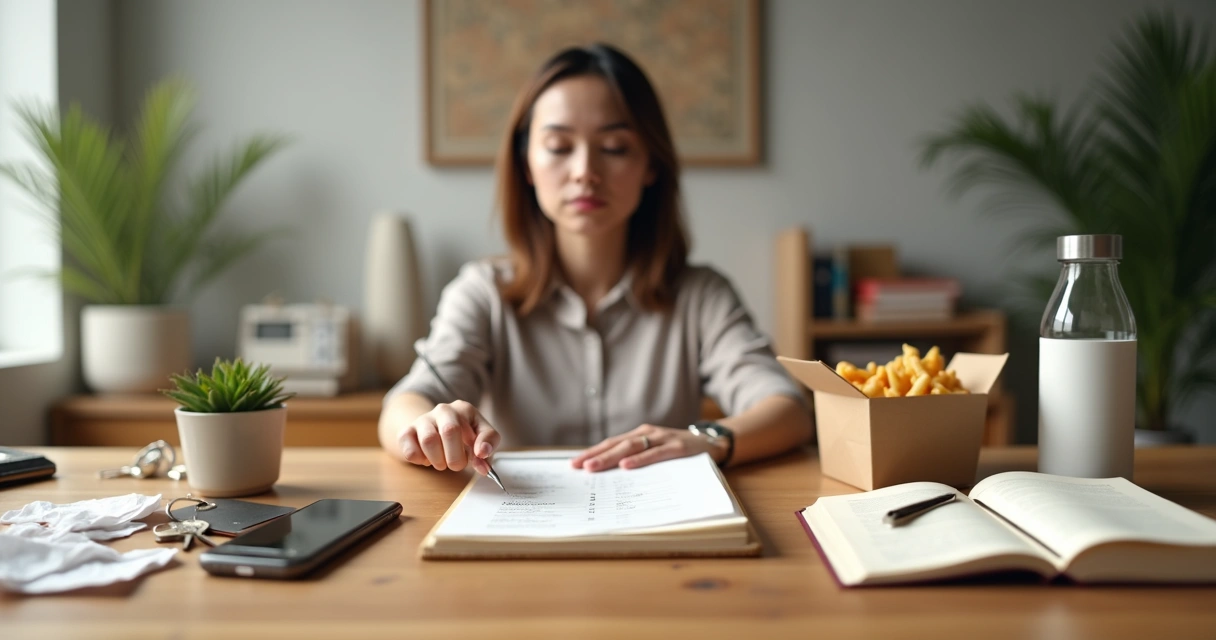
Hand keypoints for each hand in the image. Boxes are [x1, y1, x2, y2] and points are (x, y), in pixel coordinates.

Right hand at [397, 400, 500, 474]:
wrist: (431, 428)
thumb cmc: (461, 435)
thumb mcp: (480, 436)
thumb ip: (487, 449)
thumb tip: (483, 467)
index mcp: (465, 410)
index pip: (480, 430)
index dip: (481, 447)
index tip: (479, 457)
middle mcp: (444, 410)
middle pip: (450, 430)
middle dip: (456, 457)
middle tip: (457, 465)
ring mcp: (423, 419)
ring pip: (429, 440)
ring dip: (438, 460)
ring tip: (441, 462)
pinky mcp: (406, 432)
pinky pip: (411, 451)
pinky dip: (420, 461)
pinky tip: (426, 458)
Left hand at [571, 424, 721, 471]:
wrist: (712, 443)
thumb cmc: (680, 450)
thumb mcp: (656, 452)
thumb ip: (638, 458)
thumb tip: (611, 474)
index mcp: (640, 435)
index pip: (611, 444)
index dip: (593, 452)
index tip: (574, 464)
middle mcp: (648, 434)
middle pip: (616, 445)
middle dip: (595, 456)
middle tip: (577, 467)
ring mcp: (662, 438)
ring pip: (631, 447)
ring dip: (610, 457)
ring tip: (594, 467)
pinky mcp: (676, 447)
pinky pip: (655, 454)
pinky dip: (640, 460)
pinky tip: (626, 466)